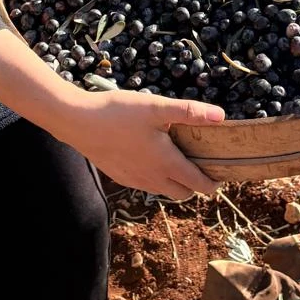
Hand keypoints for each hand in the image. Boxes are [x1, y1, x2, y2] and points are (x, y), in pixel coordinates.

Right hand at [69, 90, 222, 201]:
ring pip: (163, 190)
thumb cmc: (118, 113)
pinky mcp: (121, 177)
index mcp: (166, 162)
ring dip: (174, 181)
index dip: (213, 183)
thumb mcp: (156, 107)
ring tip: (176, 158)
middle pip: (183, 193)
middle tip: (199, 163)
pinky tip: (149, 157)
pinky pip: (145, 185)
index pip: (198, 184)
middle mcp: (152, 177)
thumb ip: (189, 112)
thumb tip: (221, 116)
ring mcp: (135, 180)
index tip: (221, 174)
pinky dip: (155, 178)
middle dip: (195, 184)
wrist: (78, 123)